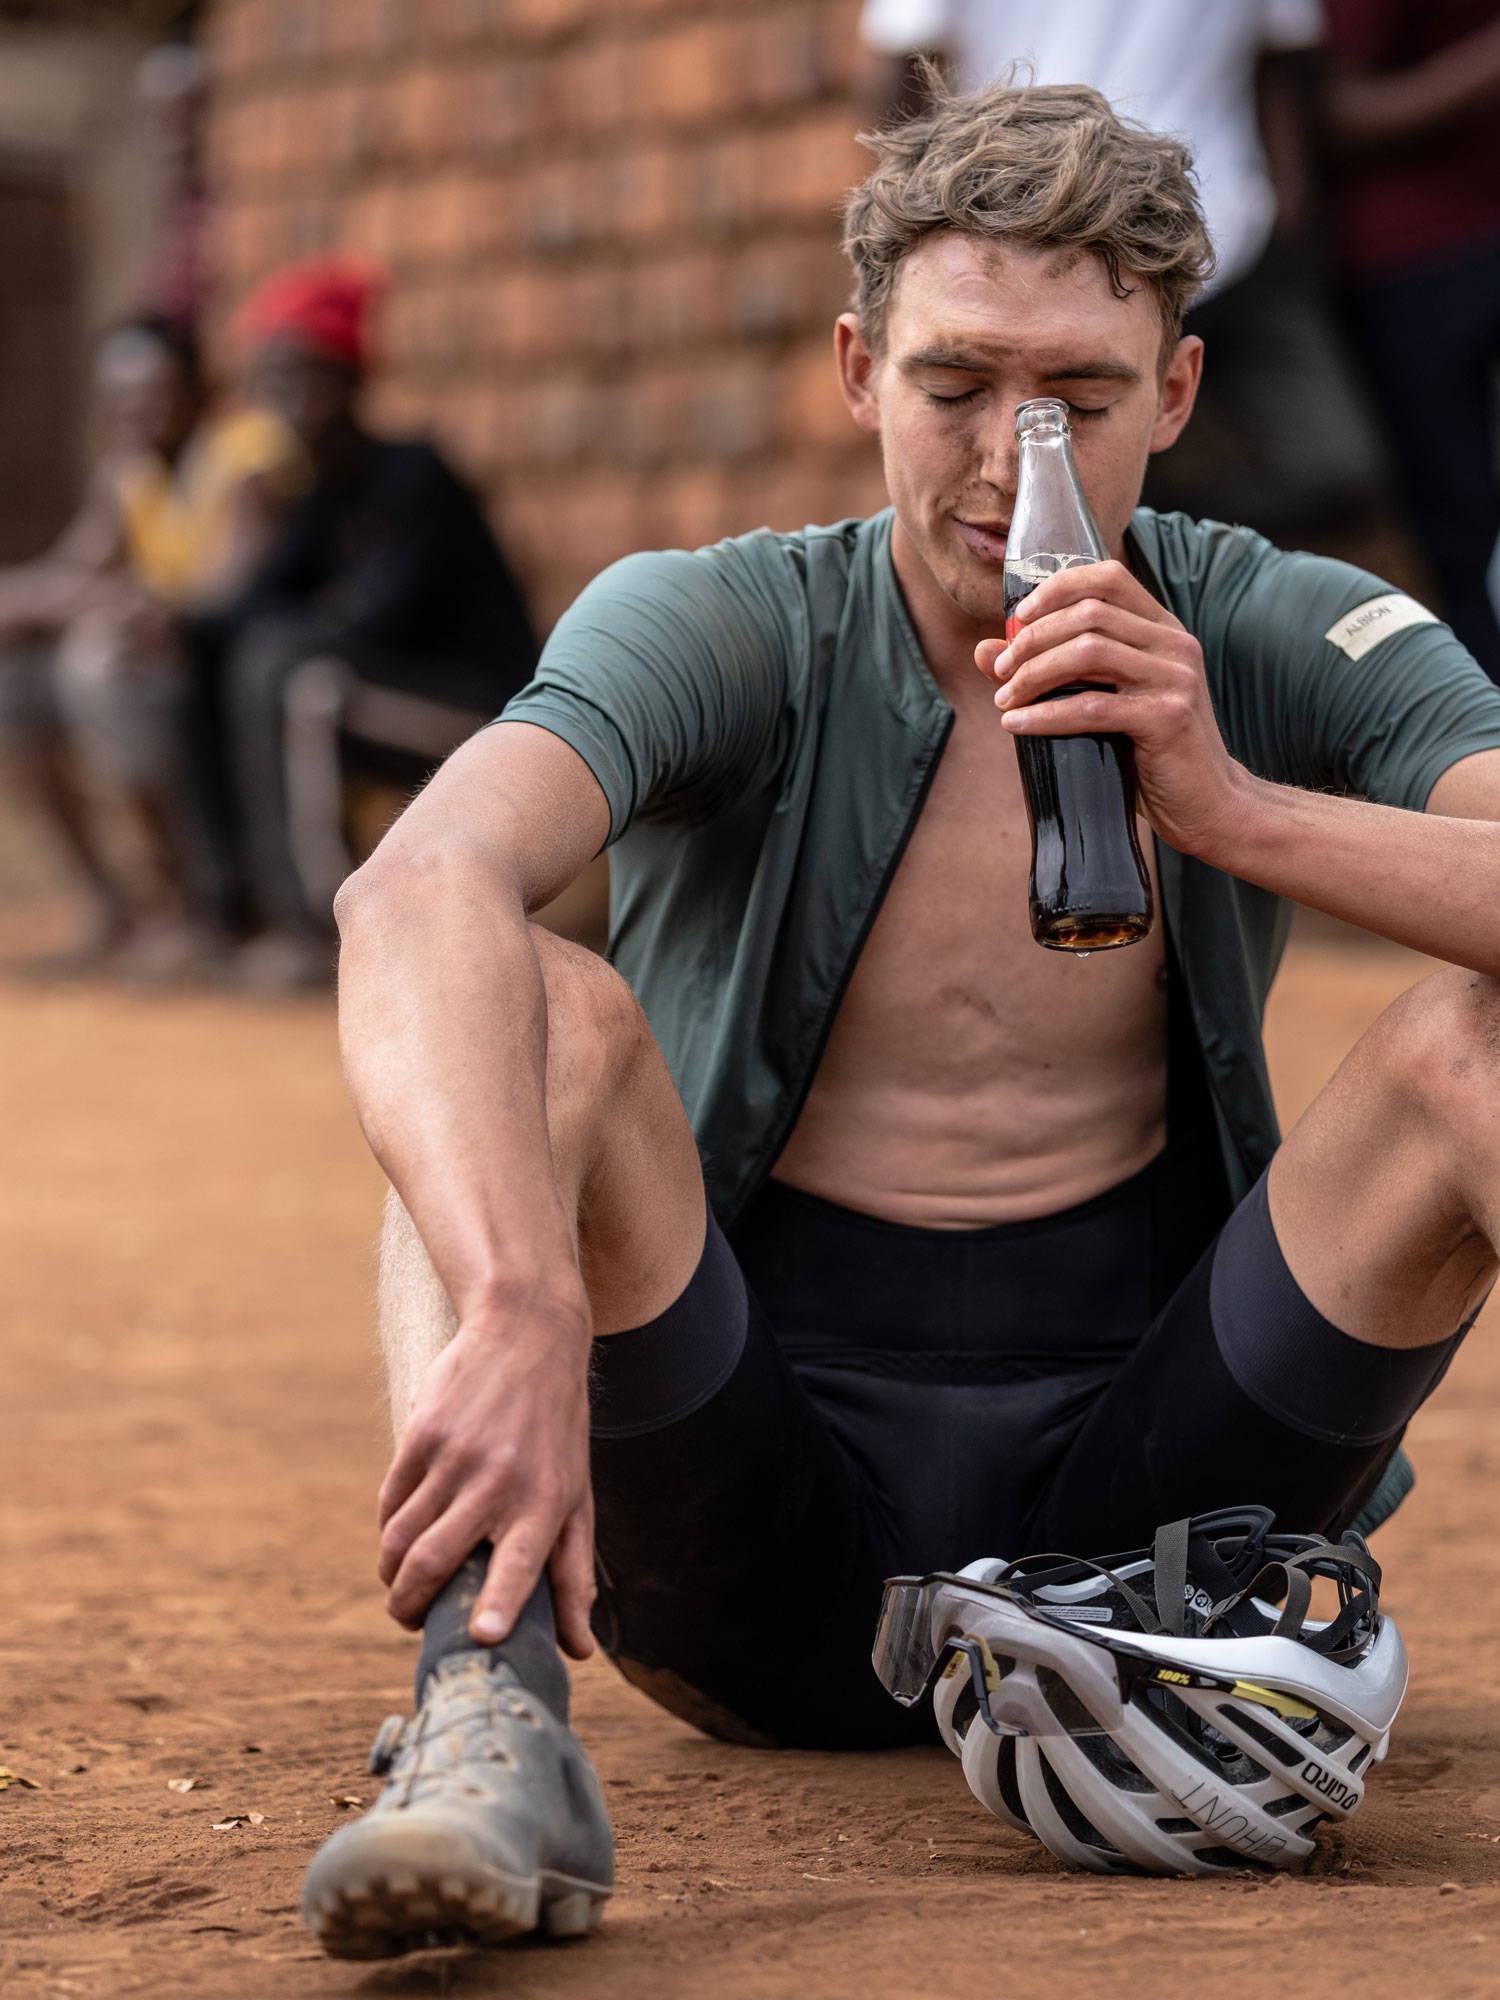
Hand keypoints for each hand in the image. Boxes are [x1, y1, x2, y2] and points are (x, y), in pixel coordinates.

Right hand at [376, 1298, 597, 1659]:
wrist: (528, 1336)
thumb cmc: (558, 1431)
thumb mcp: (577, 1497)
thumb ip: (574, 1576)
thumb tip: (581, 1653)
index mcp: (545, 1502)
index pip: (520, 1564)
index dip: (500, 1604)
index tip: (483, 1638)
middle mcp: (499, 1481)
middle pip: (434, 1561)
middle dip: (408, 1607)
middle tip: (408, 1623)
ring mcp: (455, 1456)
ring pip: (402, 1538)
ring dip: (392, 1576)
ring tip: (399, 1589)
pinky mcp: (422, 1434)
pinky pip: (391, 1502)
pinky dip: (389, 1531)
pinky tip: (398, 1540)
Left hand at [974, 559, 1260, 858]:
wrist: (1209, 804)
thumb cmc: (1151, 753)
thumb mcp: (1104, 702)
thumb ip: (1052, 670)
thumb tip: (985, 650)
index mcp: (1163, 629)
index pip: (1108, 577)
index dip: (1057, 588)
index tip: (1017, 618)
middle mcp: (1174, 644)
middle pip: (1089, 613)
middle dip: (1032, 639)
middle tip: (1001, 671)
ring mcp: (1175, 678)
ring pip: (1088, 652)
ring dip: (1034, 674)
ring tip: (1006, 699)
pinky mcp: (1167, 718)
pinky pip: (1092, 707)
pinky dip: (1045, 715)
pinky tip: (1017, 725)